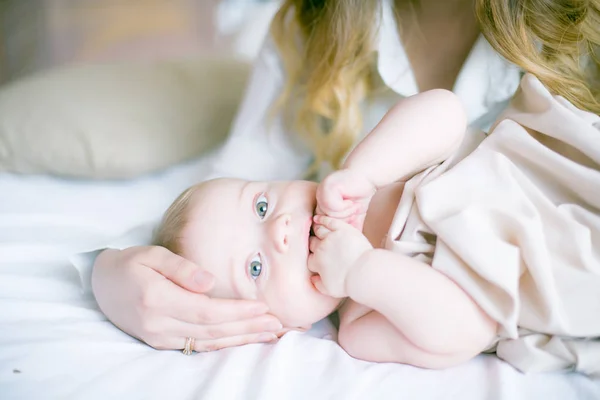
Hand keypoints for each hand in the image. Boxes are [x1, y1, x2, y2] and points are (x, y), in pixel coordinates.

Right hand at [91, 246, 282, 351]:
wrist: (102, 284)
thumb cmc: (130, 263)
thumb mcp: (152, 254)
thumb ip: (181, 268)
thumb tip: (210, 282)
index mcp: (156, 298)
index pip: (206, 310)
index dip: (237, 311)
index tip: (263, 307)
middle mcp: (158, 323)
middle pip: (211, 329)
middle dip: (247, 327)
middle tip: (279, 324)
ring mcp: (159, 337)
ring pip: (208, 342)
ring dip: (241, 339)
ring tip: (271, 334)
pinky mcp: (161, 342)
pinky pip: (197, 345)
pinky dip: (224, 344)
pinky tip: (244, 339)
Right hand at [308, 215, 372, 297]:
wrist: (364, 272)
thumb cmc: (348, 282)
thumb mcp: (330, 290)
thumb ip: (318, 285)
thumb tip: (313, 279)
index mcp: (317, 262)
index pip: (310, 259)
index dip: (314, 260)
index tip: (317, 260)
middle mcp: (321, 248)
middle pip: (312, 243)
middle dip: (313, 244)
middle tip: (316, 244)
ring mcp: (331, 237)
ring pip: (319, 231)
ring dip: (316, 231)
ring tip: (316, 230)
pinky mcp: (342, 229)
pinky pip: (328, 221)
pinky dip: (322, 219)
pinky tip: (317, 218)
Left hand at [316, 168, 375, 231]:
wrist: (365, 177)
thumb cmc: (358, 198)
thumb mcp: (352, 217)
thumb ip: (345, 230)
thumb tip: (344, 250)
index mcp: (320, 207)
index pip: (324, 228)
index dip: (340, 226)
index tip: (350, 217)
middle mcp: (317, 200)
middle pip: (326, 224)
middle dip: (343, 220)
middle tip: (352, 211)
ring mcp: (320, 193)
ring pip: (330, 216)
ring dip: (346, 212)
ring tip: (352, 204)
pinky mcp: (326, 188)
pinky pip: (334, 207)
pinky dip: (345, 206)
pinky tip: (350, 198)